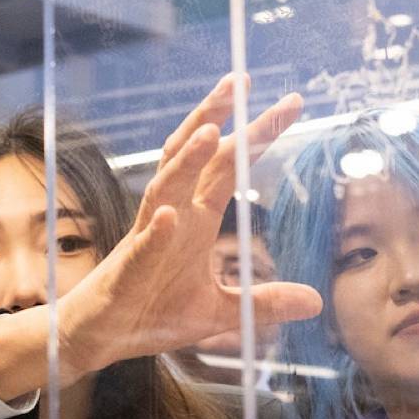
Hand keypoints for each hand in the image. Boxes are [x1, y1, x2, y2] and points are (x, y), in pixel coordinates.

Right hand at [0, 76, 322, 400]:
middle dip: (218, 117)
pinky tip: (170, 216)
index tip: (291, 103)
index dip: (257, 134)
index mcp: (195, 220)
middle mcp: (172, 217)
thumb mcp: (220, 311)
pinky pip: (143, 246)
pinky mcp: (128, 271)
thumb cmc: (153, 314)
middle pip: (194, 157)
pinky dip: (157, 231)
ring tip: (211, 131)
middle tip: (242, 81)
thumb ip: (264, 301)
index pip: (229, 166)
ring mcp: (147, 239)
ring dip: (186, 160)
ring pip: (166, 187)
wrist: (102, 337)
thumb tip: (316, 301)